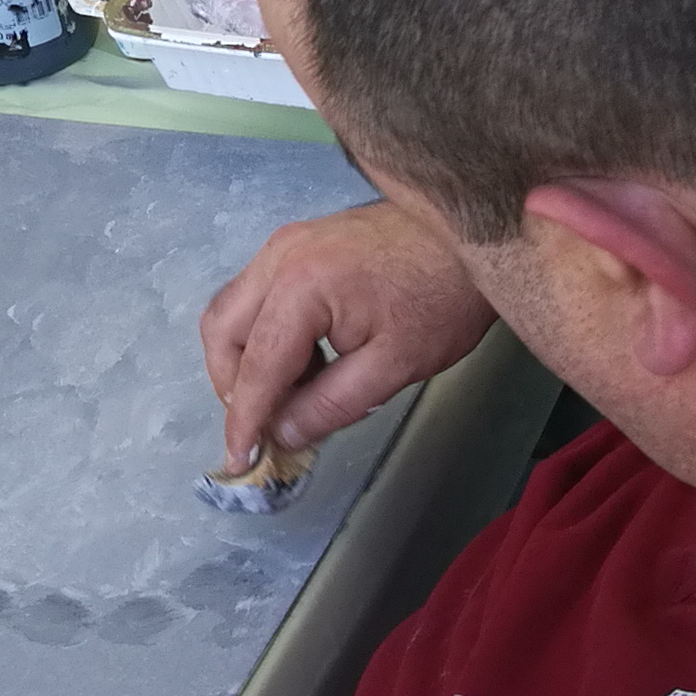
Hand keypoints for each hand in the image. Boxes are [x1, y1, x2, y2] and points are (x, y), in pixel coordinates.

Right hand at [200, 202, 495, 466]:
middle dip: (232, 385)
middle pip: (222, 329)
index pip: (256, 366)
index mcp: (301, 287)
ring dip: (246, 358)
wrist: (473, 234)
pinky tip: (308, 359)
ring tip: (295, 393)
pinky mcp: (298, 241)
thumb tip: (283, 435)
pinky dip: (264, 333)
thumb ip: (330, 405)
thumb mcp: (393, 366)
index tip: (239, 461)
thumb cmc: (442, 298)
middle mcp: (279, 257)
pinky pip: (257, 292)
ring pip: (232, 308)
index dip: (244, 419)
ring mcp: (285, 243)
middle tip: (263, 425)